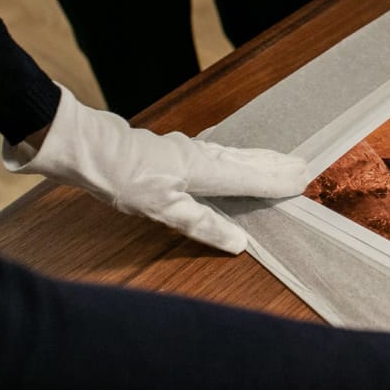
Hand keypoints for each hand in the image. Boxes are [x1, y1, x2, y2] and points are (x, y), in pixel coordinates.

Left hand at [2, 84, 306, 252]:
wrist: (86, 147)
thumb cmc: (121, 178)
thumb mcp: (163, 209)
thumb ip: (203, 224)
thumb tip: (241, 242)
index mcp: (204, 170)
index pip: (250, 179)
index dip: (276, 182)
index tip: (303, 181)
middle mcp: (201, 156)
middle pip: (247, 161)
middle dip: (275, 165)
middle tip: (304, 166)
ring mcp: (188, 150)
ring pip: (234, 154)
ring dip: (259, 158)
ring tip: (280, 159)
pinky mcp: (175, 149)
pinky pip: (218, 151)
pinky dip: (236, 155)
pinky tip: (234, 156)